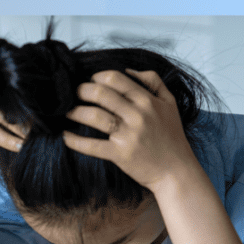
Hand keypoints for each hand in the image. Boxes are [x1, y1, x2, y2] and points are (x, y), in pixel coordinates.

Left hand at [63, 69, 200, 191]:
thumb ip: (153, 81)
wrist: (177, 172)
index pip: (115, 79)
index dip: (97, 77)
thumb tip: (129, 71)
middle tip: (74, 94)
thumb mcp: (170, 104)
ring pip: (94, 116)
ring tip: (68, 112)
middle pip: (100, 94)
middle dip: (81, 91)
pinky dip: (75, 141)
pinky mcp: (120, 154)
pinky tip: (66, 136)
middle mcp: (137, 115)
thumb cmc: (172, 138)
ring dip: (75, 112)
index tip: (90, 81)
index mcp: (147, 101)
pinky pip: (92, 146)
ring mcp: (128, 135)